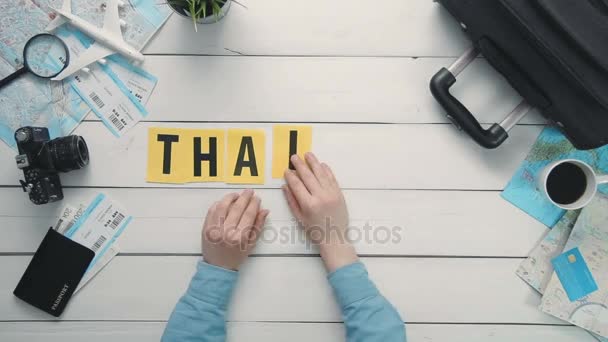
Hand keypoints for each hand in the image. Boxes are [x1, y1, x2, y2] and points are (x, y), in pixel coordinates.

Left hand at [202, 190, 268, 270]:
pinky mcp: (205, 228)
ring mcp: (214, 229)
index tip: (257, 198)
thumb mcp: (251, 244)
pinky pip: (212, 211)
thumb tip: (264, 210)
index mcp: (239, 238)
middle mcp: (226, 232)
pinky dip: (219, 203)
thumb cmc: (236, 256)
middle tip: (249, 192)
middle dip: (244, 197)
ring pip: (222, 206)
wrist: (218, 267)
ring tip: (237, 195)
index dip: (254, 204)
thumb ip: (258, 226)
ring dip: (230, 197)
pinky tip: (225, 202)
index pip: (248, 214)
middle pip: (237, 208)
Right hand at [283, 153, 357, 271]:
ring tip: (307, 154)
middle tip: (294, 157)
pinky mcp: (339, 194)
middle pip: (308, 176)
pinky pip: (332, 178)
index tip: (286, 170)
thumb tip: (285, 186)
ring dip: (313, 163)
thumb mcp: (300, 218)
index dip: (290, 176)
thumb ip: (292, 201)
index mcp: (309, 205)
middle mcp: (320, 197)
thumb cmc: (315, 230)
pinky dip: (326, 170)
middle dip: (300, 165)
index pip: (297, 185)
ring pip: (321, 174)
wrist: (334, 237)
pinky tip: (321, 164)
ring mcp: (331, 194)